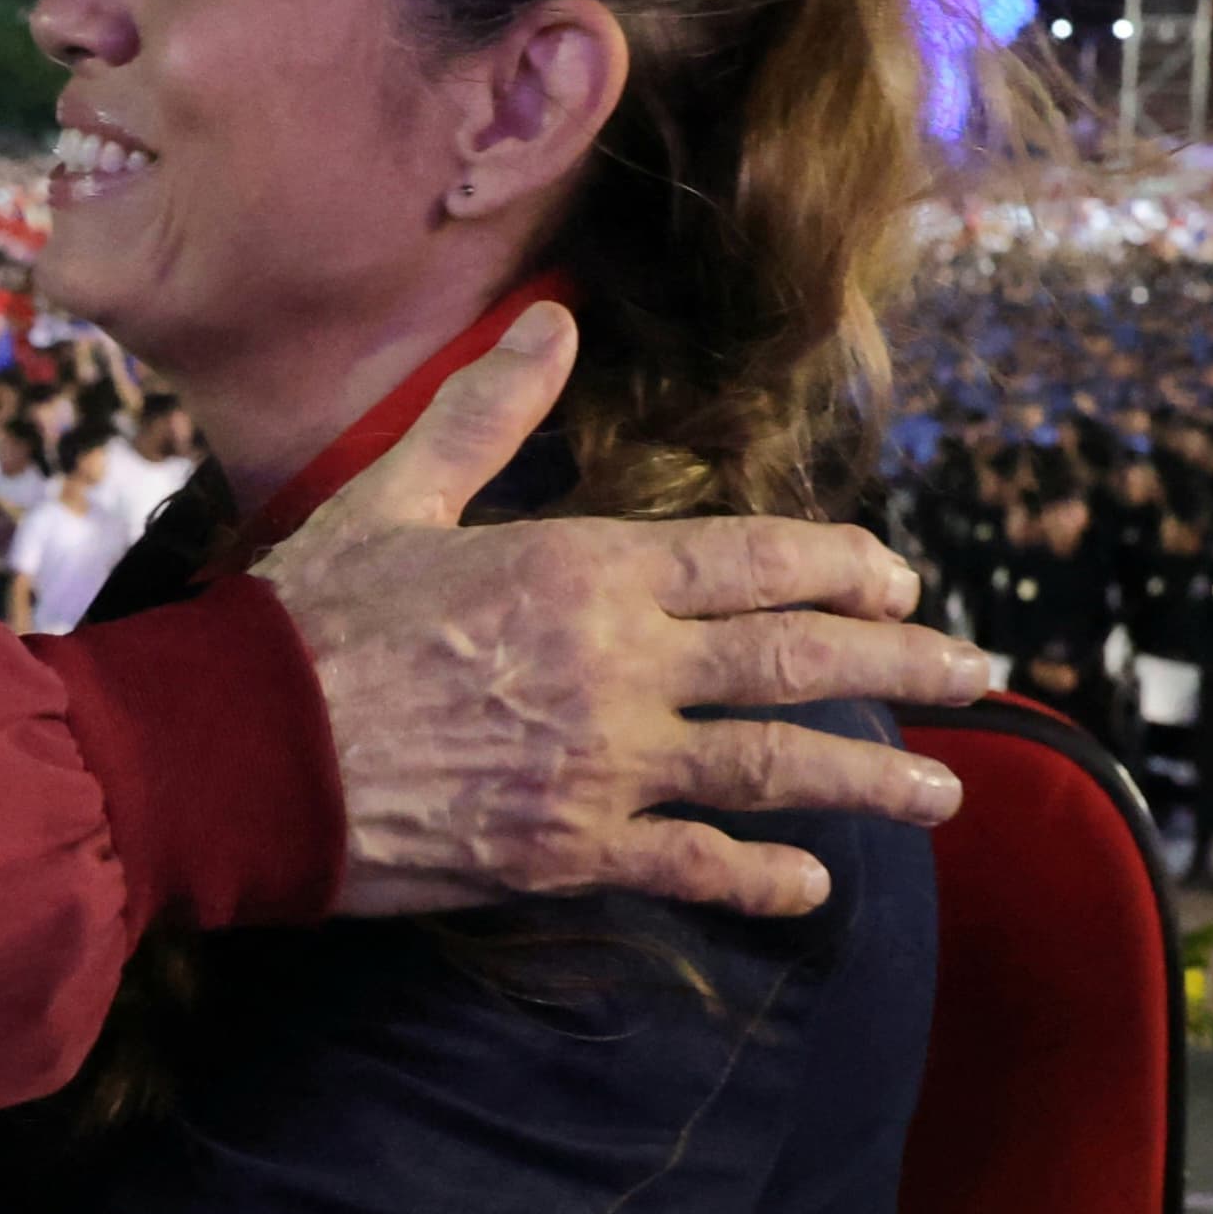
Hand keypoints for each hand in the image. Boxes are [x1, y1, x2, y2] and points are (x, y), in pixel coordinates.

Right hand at [253, 306, 980, 921]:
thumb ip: (486, 416)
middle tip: (976, 672)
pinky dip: (761, 879)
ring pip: (771, 767)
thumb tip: (552, 325)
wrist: (236, 753)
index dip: (841, 567)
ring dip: (869, 779)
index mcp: (581, 568)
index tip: (901, 578)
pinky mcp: (565, 851)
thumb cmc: (303, 623)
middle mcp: (615, 665)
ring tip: (942, 793)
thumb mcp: (392, 494)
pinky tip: (812, 887)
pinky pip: (691, 866)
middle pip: (793, 659)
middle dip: (899, 664)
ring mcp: (600, 765)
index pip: (751, 558)